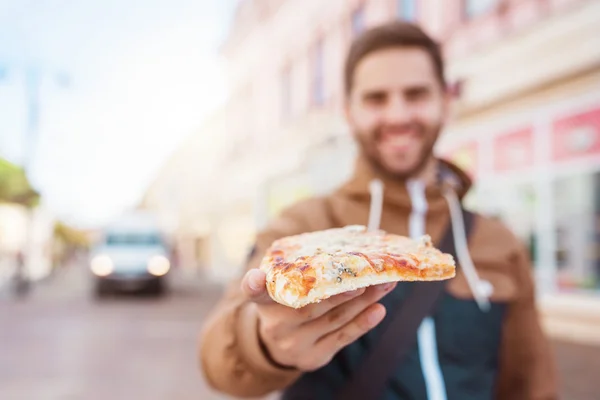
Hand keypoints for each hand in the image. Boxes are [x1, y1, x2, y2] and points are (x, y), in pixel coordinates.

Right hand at [241, 268, 395, 370]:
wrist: (279, 344)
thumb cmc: (287, 303)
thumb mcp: (282, 287)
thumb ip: (299, 270)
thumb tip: (348, 246)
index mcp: (264, 302)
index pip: (254, 292)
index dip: (254, 284)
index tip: (255, 277)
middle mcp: (276, 325)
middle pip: (310, 306)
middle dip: (340, 290)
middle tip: (364, 275)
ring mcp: (295, 344)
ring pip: (333, 320)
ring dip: (363, 301)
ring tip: (384, 284)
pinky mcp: (314, 357)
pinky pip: (342, 338)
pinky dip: (362, 323)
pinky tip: (378, 309)